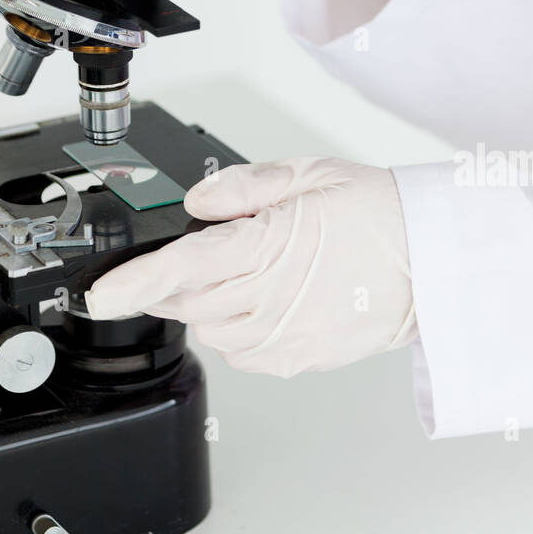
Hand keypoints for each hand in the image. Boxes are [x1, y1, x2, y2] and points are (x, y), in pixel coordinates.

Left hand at [85, 157, 417, 377]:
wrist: (433, 262)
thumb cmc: (378, 212)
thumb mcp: (309, 174)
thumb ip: (244, 186)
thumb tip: (198, 199)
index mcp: (270, 246)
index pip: (182, 268)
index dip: (132, 284)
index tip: (99, 295)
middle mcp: (273, 298)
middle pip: (185, 301)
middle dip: (178, 277)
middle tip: (216, 246)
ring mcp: (285, 336)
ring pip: (208, 330)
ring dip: (206, 303)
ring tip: (248, 269)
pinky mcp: (297, 359)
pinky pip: (240, 353)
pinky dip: (234, 328)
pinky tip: (264, 298)